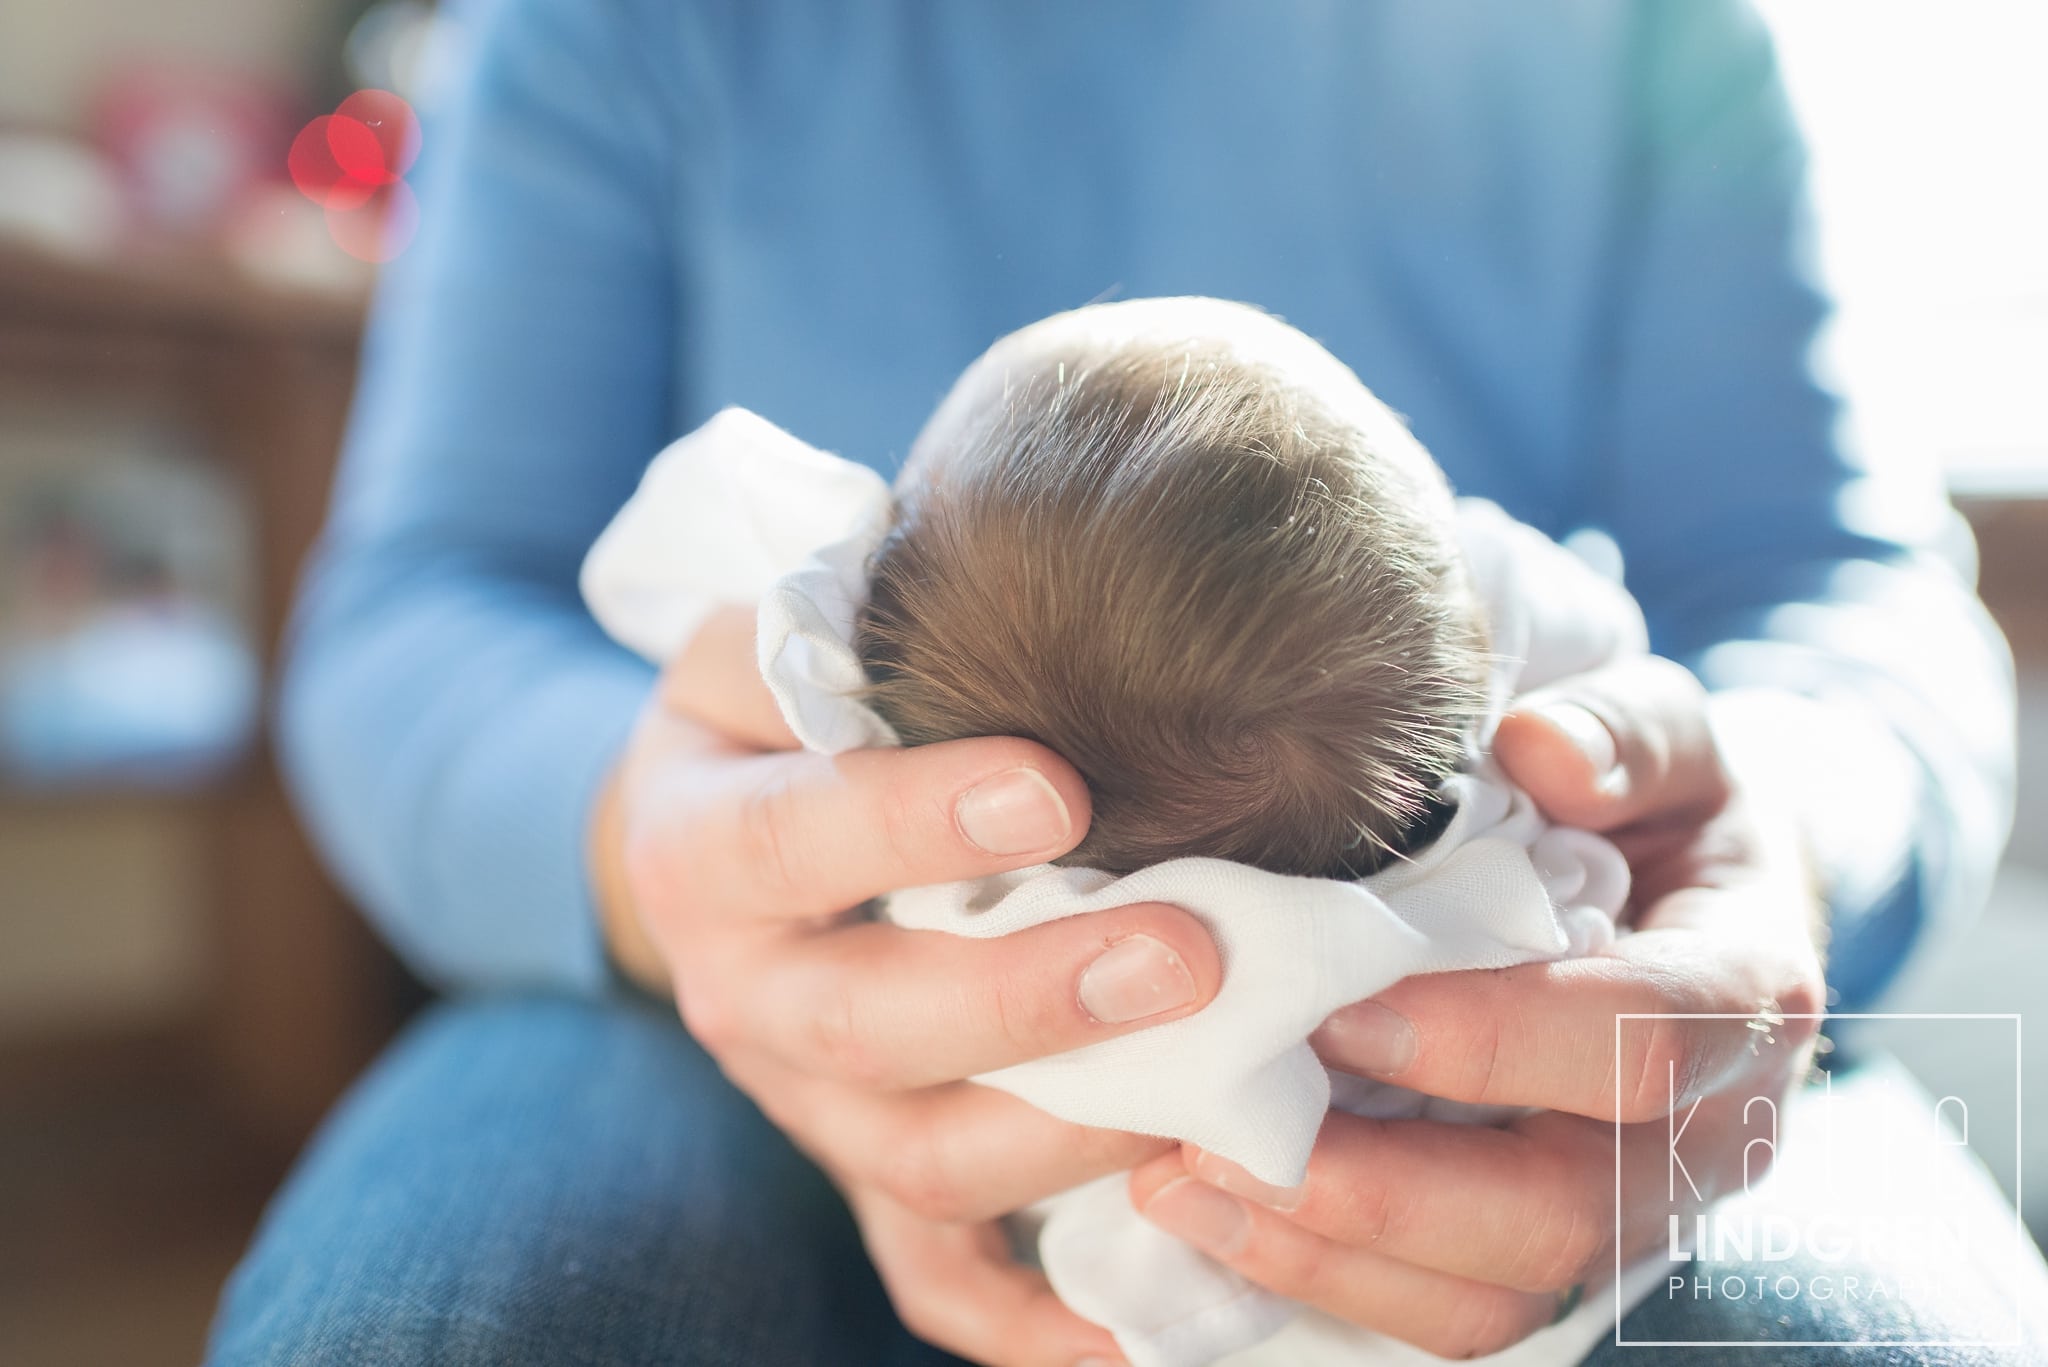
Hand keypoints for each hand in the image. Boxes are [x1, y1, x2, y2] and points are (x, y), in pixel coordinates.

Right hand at [591, 606, 1222, 1365]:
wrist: (692, 843)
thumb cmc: (763, 718)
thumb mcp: (755, 644)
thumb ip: (835, 625)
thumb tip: (967, 574)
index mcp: (705, 846)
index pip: (798, 837)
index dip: (913, 821)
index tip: (1057, 788)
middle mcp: (743, 994)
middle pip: (868, 1027)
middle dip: (1028, 1002)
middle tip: (1187, 956)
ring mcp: (803, 1101)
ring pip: (916, 1159)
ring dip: (1065, 1137)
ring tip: (1210, 1100)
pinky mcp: (856, 1165)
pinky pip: (929, 1270)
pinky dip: (1023, 1318)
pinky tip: (1130, 1333)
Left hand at [1128, 655, 1826, 1358]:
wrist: (1695, 909)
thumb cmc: (1664, 811)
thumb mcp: (1670, 741)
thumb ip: (1623, 731)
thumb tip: (1543, 750)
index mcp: (1745, 998)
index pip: (1639, 1043)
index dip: (1493, 1039)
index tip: (1341, 1014)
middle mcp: (1701, 1139)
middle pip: (1559, 1215)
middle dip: (1381, 1190)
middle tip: (1218, 1131)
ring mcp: (1625, 1217)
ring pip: (1492, 1297)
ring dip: (1328, 1256)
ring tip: (1180, 1183)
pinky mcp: (1547, 1252)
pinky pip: (1444, 1307)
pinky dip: (1325, 1279)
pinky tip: (1212, 1212)